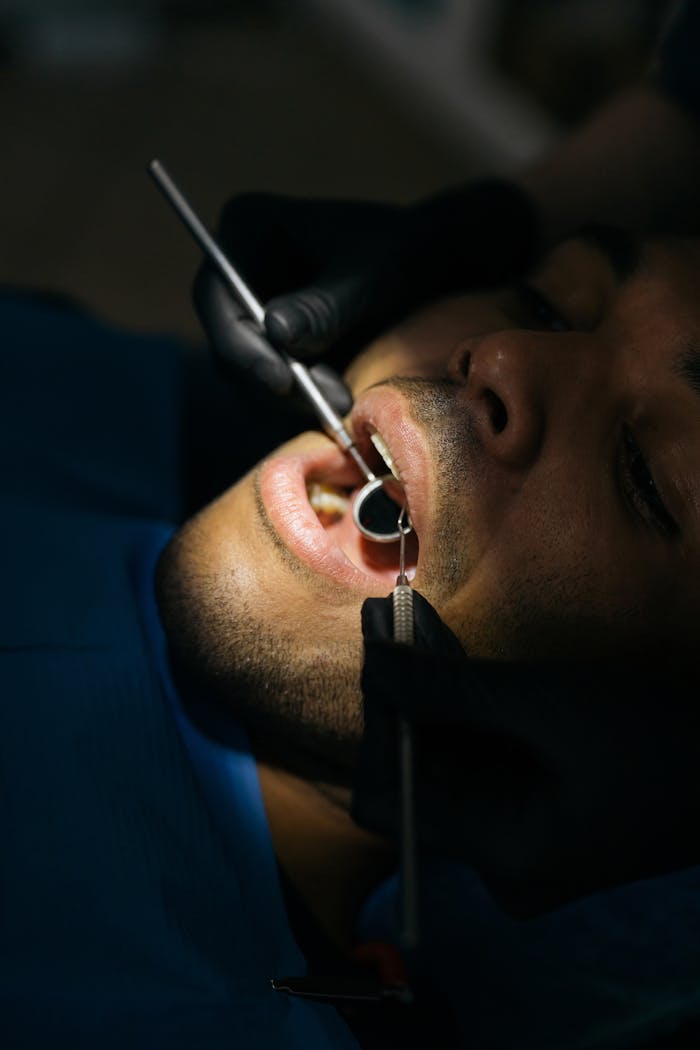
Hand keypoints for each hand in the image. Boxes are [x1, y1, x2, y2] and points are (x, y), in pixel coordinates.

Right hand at [193, 181, 536, 413]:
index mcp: (246, 227)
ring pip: (246, 371)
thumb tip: (276, 331)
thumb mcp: (370, 275)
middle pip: (227, 340)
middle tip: (327, 406)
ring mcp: (250, 310)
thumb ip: (325, 305)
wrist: (427, 267)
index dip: (239, 343)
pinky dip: (299, 402)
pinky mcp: (269, 344)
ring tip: (342, 403)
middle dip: (273, 380)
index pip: (216, 294)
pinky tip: (338, 404)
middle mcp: (236, 270)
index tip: (283, 380)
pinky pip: (268, 384)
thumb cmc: (402, 252)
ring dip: (289, 399)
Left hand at [353, 592, 699, 916]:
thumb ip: (453, 689)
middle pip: (414, 781)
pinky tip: (458, 664)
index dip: (376, 722)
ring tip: (414, 628)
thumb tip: (371, 661)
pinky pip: (480, 768)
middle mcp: (501, 864)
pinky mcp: (538, 820)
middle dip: (402, 699)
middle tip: (392, 622)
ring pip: (445, 768)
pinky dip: (466, 716)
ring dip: (432, 699)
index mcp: (501, 856)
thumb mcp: (550, 705)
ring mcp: (521, 846)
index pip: (387, 800)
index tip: (377, 649)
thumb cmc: (659, 741)